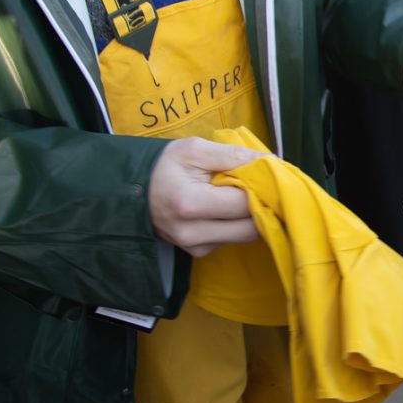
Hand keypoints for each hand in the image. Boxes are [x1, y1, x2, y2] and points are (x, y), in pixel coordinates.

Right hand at [148, 137, 260, 256]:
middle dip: (264, 205)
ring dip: (252, 216)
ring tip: (244, 194)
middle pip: (251, 226)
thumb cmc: (163, 166)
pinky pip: (231, 240)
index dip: (264, 188)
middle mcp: (192, 232)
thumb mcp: (195, 150)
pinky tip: (227, 208)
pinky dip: (236, 224)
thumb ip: (233, 155)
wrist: (131, 190)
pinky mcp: (197, 252)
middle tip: (266, 186)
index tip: (270, 175)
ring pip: (245, 236)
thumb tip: (270, 161)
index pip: (245, 202)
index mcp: (190, 204)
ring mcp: (194, 246)